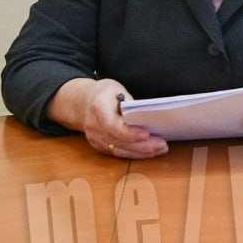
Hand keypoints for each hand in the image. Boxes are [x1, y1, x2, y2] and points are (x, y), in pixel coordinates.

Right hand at [47, 77, 167, 158]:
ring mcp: (95, 139)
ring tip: (161, 148)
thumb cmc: (103, 93)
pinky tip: (150, 151)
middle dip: (142, 145)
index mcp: (98, 108)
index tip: (146, 134)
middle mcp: (94, 127)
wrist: (80, 103)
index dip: (129, 133)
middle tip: (162, 144)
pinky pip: (118, 153)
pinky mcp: (99, 146)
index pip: (112, 126)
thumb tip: (146, 115)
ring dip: (141, 152)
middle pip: (118, 141)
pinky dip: (135, 153)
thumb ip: (129, 102)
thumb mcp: (116, 89)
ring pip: (119, 150)